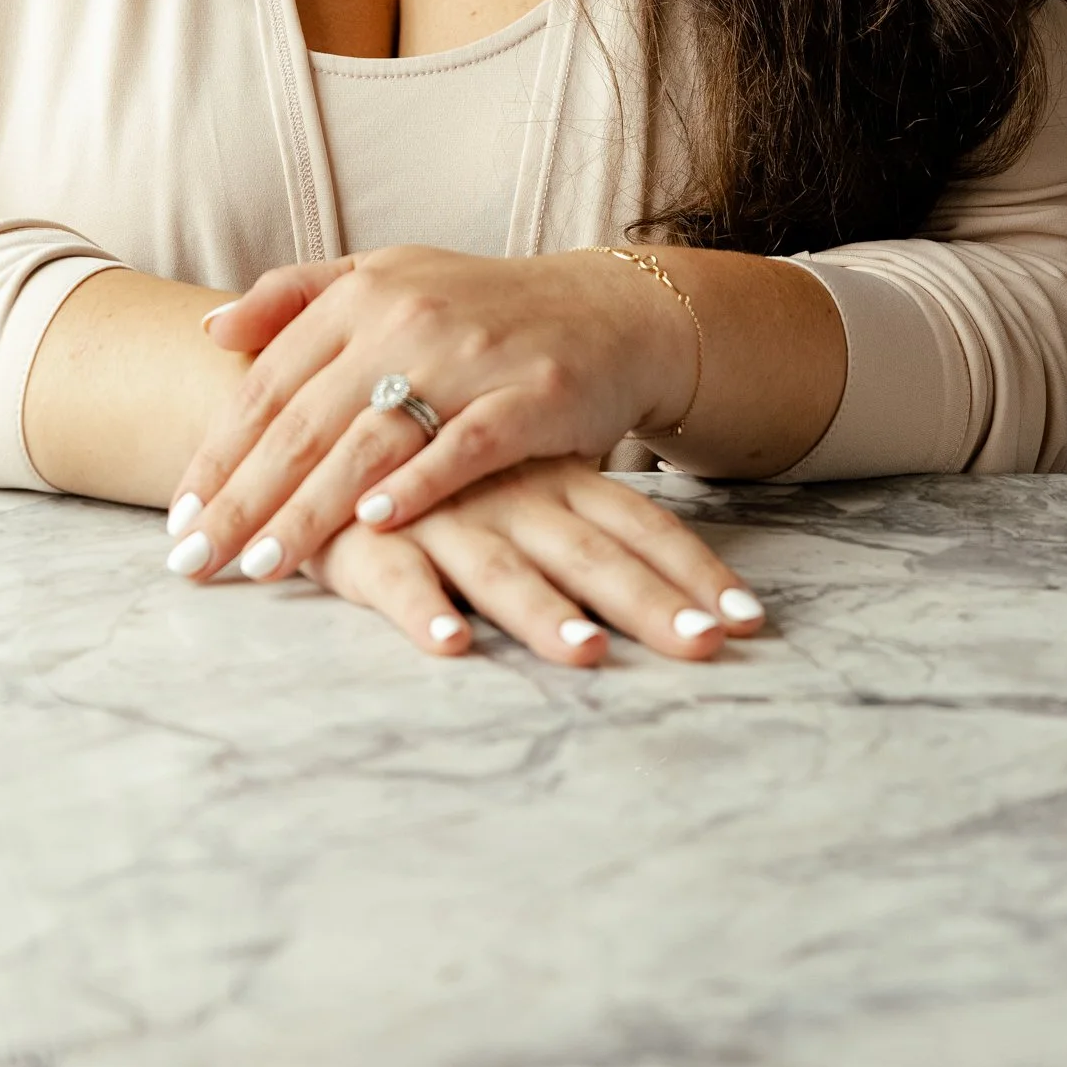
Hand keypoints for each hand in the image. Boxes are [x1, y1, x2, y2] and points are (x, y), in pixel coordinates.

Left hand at [164, 244, 697, 586]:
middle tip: (197, 559)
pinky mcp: (529, 395)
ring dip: (311, 508)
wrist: (605, 310)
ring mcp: (469, 356)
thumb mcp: (385, 277)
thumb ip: (295, 296)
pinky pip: (463, 447)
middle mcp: (406, 318)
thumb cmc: (479, 307)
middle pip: (306, 421)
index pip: (269, 383)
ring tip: (262, 563)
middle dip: (245, 498)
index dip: (219, 452)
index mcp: (361, 293)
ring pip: (370, 440)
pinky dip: (417, 485)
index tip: (180, 515)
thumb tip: (210, 330)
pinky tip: (373, 525)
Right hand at [301, 455, 765, 663]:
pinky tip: (450, 645)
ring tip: (590, 654)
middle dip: (652, 604)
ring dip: (546, 613)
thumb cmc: (427, 464)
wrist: (311, 413)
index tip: (754, 622)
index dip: (695, 572)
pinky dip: (423, 611)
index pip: (640, 526)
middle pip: (593, 556)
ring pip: (501, 569)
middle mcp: (508, 498)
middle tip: (708, 647)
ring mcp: (440, 518)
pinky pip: (397, 578)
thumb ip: (574, 512)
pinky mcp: (363, 542)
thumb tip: (650, 580)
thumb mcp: (511, 474)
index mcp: (549, 480)